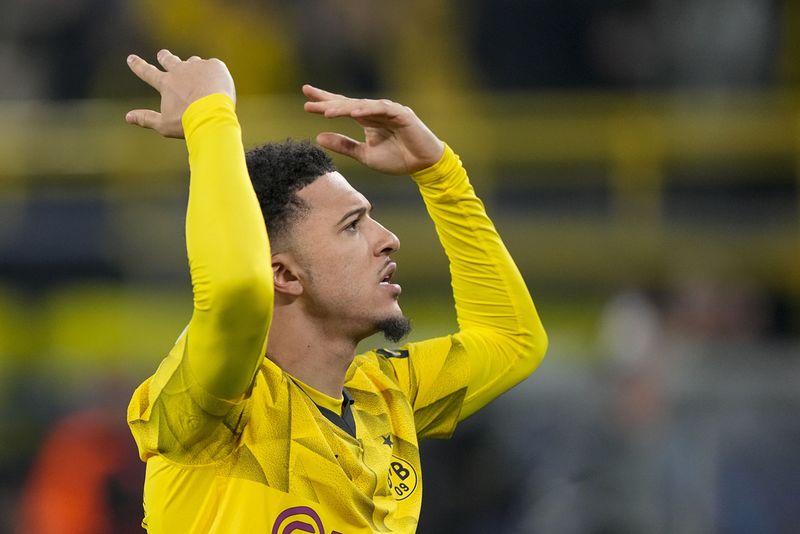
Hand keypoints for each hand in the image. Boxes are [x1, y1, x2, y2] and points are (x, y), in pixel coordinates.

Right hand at [125, 49, 235, 137]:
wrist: (214, 114)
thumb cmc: (189, 122)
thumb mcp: (165, 125)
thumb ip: (147, 119)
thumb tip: (127, 117)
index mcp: (166, 84)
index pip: (148, 72)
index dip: (138, 66)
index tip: (131, 58)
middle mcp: (180, 71)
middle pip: (169, 60)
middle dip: (164, 57)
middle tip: (162, 54)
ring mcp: (198, 66)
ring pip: (193, 62)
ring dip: (193, 66)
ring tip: (198, 75)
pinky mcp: (215, 66)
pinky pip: (213, 65)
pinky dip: (213, 73)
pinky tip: (218, 83)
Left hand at [303, 85, 444, 174]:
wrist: (423, 165)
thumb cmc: (398, 159)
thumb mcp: (365, 155)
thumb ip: (344, 145)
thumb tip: (318, 136)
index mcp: (367, 119)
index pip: (342, 108)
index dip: (324, 103)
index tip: (305, 102)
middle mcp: (375, 111)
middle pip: (348, 102)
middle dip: (328, 100)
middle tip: (307, 96)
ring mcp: (388, 110)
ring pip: (362, 105)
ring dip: (344, 107)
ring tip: (326, 112)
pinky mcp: (401, 114)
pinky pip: (382, 109)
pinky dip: (368, 110)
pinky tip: (353, 112)